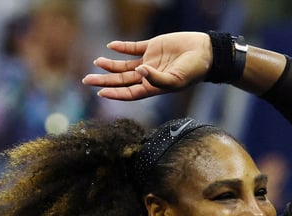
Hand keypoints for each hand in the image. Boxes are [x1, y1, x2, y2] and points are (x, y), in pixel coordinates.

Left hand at [83, 32, 210, 100]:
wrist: (205, 52)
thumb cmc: (194, 70)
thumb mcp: (176, 79)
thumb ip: (156, 78)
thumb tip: (138, 71)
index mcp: (153, 87)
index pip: (129, 93)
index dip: (115, 94)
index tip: (100, 93)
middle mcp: (148, 76)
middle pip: (121, 80)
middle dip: (104, 80)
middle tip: (86, 80)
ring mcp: (149, 61)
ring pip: (124, 65)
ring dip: (110, 64)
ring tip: (96, 62)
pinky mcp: (152, 47)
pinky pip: (133, 48)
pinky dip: (122, 47)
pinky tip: (111, 46)